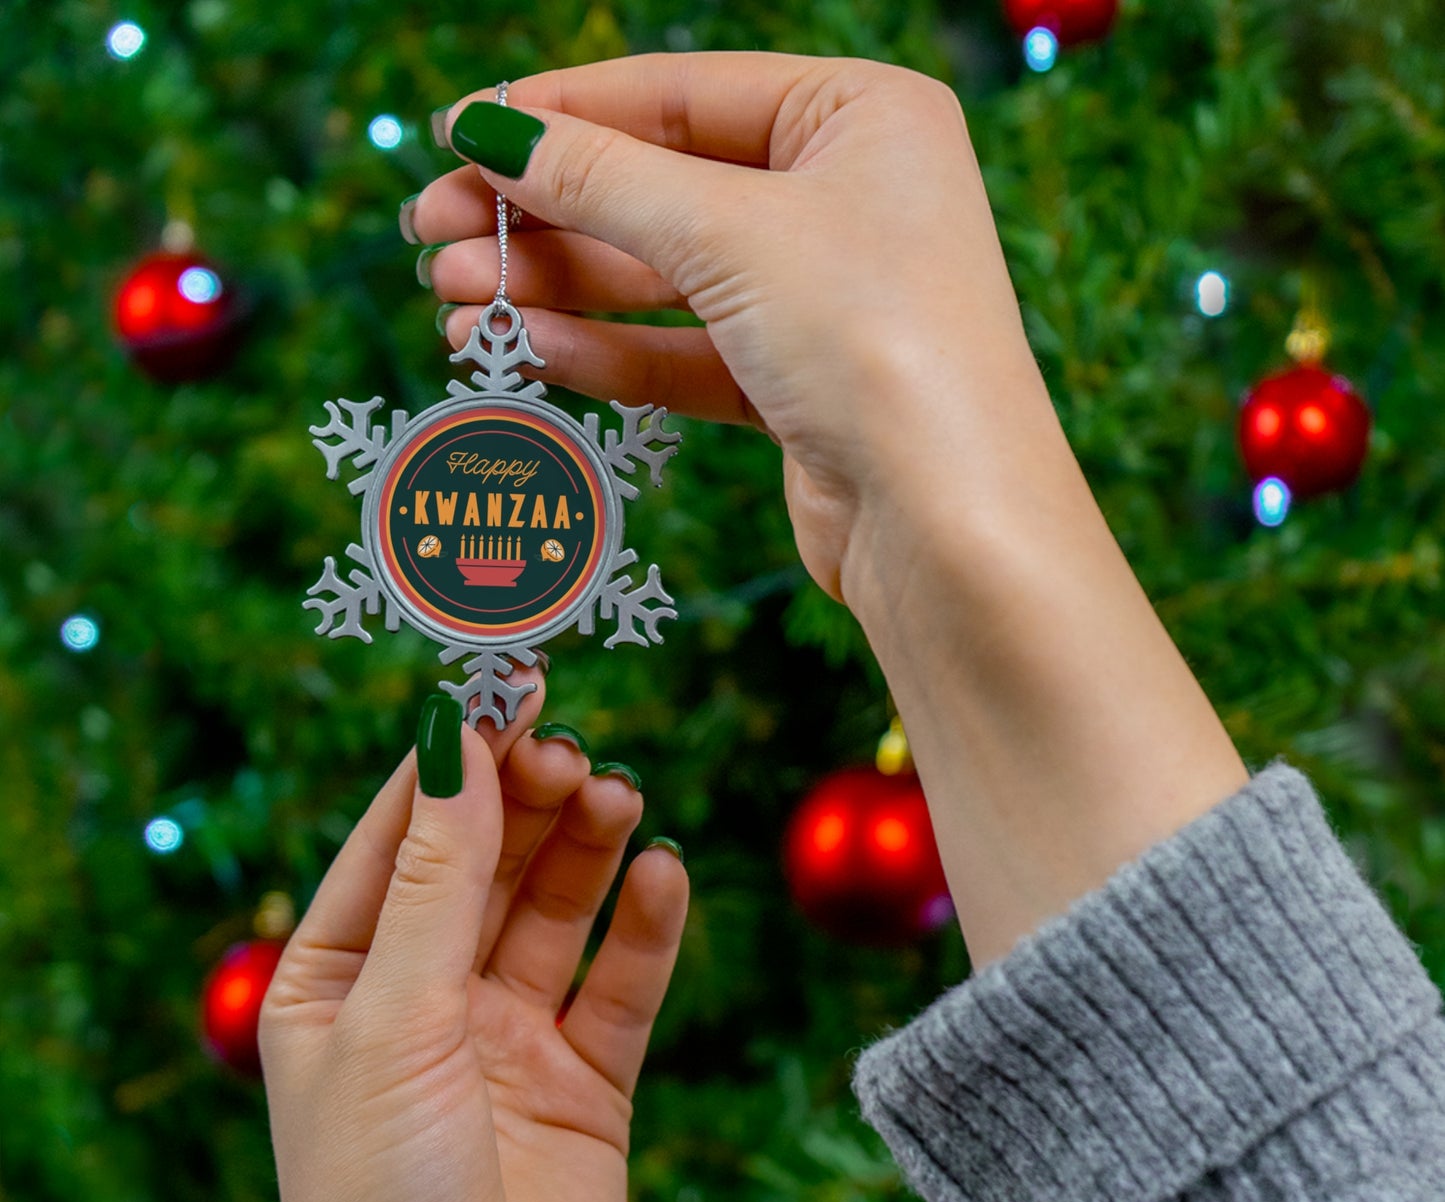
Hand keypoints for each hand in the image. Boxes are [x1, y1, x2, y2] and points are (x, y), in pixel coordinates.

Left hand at [259, 679, 687, 1201]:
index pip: (400, 834)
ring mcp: (508, 1038)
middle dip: (526, 798)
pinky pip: (622, 983)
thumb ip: (438, 878)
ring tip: (618, 797)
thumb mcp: (394, 1018)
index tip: (505, 678)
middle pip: (486, 860)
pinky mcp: (586, 1082)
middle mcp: (424, 998)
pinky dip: (646, 927)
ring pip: (556, 909)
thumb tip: (455, 736)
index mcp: (340, 978)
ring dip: (588, 848)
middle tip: (571, 750)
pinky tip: (664, 877)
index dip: (453, 755)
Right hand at [411, 53, 1060, 603]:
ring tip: (454, 303)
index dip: (560, 113)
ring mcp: (821, 297)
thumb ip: (602, 180)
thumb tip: (490, 131)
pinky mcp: (798, 387)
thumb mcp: (728, 233)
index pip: (679, 93)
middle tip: (432, 236)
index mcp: (859, 116)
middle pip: (660, 188)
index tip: (456, 133)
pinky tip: (527, 351)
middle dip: (542, 215)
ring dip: (557, 289)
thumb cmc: (874, 342)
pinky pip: (684, 353)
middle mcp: (845, 198)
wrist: (947, 526)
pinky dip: (607, 352)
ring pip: (663, 279)